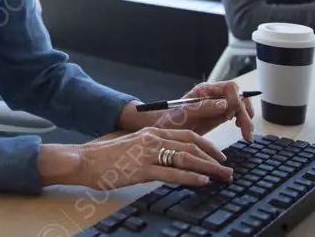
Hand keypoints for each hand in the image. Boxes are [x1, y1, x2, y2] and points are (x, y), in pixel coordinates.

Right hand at [80, 127, 233, 188]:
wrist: (86, 160)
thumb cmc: (108, 156)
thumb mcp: (134, 146)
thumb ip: (153, 148)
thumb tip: (171, 159)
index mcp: (152, 132)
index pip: (187, 136)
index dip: (207, 146)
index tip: (220, 156)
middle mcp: (153, 139)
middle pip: (192, 147)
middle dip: (214, 159)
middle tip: (228, 171)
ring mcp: (148, 154)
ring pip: (186, 159)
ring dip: (208, 168)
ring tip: (222, 177)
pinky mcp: (142, 169)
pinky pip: (171, 173)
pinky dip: (189, 178)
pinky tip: (202, 181)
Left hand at [147, 81, 254, 142]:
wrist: (163, 128)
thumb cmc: (169, 120)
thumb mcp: (183, 114)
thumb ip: (203, 107)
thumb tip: (225, 104)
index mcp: (205, 90)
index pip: (230, 88)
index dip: (236, 100)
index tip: (234, 117)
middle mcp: (213, 94)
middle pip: (238, 96)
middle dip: (245, 113)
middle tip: (246, 132)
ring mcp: (217, 104)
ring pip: (241, 104)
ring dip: (247, 117)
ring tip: (246, 134)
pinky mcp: (219, 114)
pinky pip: (237, 113)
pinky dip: (243, 120)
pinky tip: (241, 130)